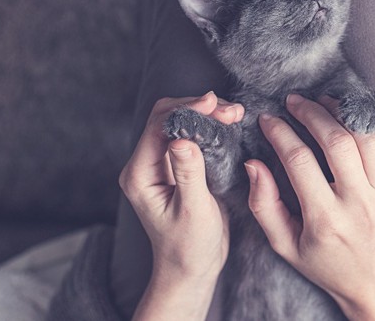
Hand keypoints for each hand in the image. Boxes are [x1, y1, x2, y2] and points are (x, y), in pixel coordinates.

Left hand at [118, 91, 243, 320]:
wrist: (190, 268)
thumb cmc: (190, 247)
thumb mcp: (194, 212)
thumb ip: (188, 174)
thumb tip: (182, 138)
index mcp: (139, 175)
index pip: (158, 127)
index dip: (187, 110)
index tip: (216, 105)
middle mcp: (144, 165)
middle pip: (166, 116)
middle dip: (198, 107)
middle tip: (232, 111)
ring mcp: (159, 163)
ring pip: (179, 120)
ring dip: (206, 113)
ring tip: (235, 114)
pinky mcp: (176, 164)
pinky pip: (189, 133)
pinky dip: (208, 124)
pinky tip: (229, 123)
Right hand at [246, 94, 374, 320]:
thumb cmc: (329, 265)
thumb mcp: (286, 246)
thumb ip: (264, 206)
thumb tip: (253, 165)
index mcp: (326, 220)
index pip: (299, 161)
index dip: (279, 133)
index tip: (268, 120)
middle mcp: (360, 203)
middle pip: (336, 140)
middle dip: (310, 112)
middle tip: (294, 101)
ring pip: (368, 136)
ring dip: (344, 110)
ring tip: (325, 101)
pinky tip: (359, 111)